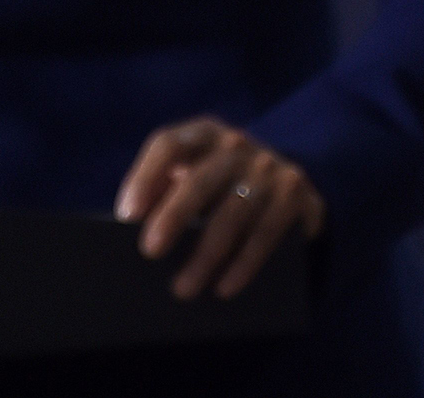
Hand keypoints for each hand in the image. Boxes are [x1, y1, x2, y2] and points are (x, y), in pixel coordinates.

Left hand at [115, 116, 326, 299]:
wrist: (288, 184)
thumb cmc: (220, 186)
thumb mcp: (194, 175)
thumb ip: (165, 189)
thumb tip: (132, 226)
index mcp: (203, 134)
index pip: (169, 144)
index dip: (145, 177)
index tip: (127, 214)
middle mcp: (237, 145)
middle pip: (199, 180)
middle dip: (173, 216)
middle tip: (150, 252)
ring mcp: (270, 168)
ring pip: (233, 213)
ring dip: (206, 255)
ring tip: (182, 288)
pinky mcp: (295, 194)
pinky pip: (266, 232)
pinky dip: (244, 264)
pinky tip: (224, 287)